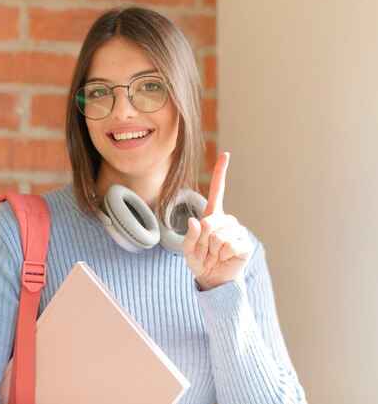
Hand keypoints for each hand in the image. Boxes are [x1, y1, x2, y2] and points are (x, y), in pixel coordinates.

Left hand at [183, 152, 254, 290]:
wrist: (211, 278)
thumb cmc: (199, 260)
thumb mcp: (187, 248)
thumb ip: (190, 235)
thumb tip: (195, 221)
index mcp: (212, 216)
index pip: (217, 191)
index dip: (220, 173)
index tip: (226, 154)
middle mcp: (227, 220)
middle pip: (210, 223)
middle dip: (201, 242)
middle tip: (203, 252)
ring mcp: (238, 231)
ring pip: (218, 237)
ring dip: (210, 251)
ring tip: (212, 256)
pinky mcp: (245, 244)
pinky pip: (228, 246)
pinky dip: (221, 256)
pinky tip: (224, 259)